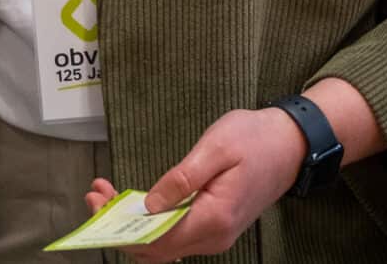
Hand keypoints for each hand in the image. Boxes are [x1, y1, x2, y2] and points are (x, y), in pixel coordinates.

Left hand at [82, 107, 305, 261]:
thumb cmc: (255, 138)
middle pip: (156, 248)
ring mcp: (215, 236)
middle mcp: (214, 237)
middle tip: (94, 196)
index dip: (122, 229)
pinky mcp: (214, 227)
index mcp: (213, 219)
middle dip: (120, 228)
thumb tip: (149, 205)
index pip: (157, 241)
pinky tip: (134, 203)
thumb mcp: (216, 148)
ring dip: (132, 226)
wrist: (291, 143)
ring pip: (164, 244)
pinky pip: (176, 234)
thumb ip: (182, 178)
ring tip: (106, 196)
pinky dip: (150, 223)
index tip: (97, 203)